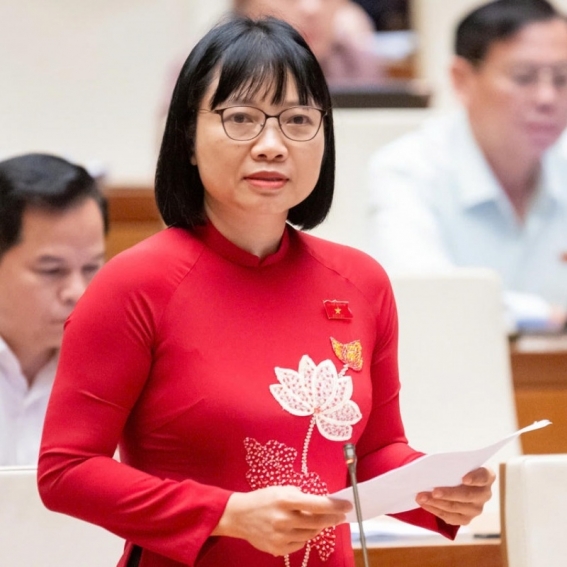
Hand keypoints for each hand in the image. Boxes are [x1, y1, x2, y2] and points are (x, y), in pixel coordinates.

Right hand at [212, 486, 351, 555]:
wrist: (239, 516)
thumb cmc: (263, 499)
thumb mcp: (282, 490)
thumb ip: (301, 496)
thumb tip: (323, 503)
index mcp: (286, 500)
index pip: (318, 504)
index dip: (335, 506)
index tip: (347, 505)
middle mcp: (284, 519)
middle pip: (318, 522)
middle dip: (332, 518)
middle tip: (340, 515)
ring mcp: (281, 536)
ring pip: (311, 534)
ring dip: (318, 527)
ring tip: (320, 520)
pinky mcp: (278, 549)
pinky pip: (300, 544)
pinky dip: (304, 536)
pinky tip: (301, 529)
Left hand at [415, 467, 495, 525]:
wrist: (452, 481)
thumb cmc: (454, 468)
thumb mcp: (455, 463)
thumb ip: (450, 464)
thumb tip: (432, 467)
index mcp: (486, 476)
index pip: (484, 476)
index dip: (475, 478)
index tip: (464, 479)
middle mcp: (484, 494)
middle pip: (467, 495)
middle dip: (448, 494)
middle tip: (434, 491)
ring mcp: (476, 509)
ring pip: (456, 507)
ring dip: (436, 503)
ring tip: (421, 497)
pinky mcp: (466, 519)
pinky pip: (450, 517)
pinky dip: (435, 510)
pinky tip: (424, 504)